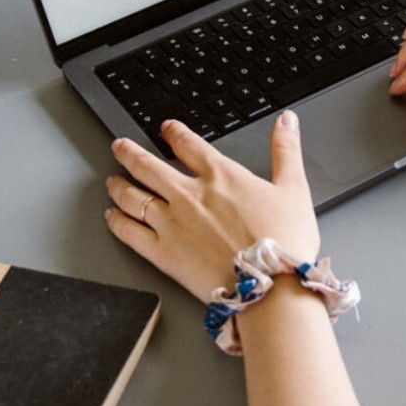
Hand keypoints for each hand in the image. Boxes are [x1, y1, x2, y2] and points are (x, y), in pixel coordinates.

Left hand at [104, 113, 319, 300]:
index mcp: (220, 176)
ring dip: (118, 185)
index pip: (188, 144)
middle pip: (148, 166)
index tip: (166, 129)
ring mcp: (171, 223)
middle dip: (130, 153)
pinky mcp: (162, 252)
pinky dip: (116, 222)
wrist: (268, 285)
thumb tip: (286, 121)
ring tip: (111, 181)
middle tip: (119, 147)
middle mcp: (189, 194)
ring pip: (133, 197)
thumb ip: (286, 151)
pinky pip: (129, 232)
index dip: (173, 133)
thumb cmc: (284, 241)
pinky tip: (111, 217)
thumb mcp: (293, 188)